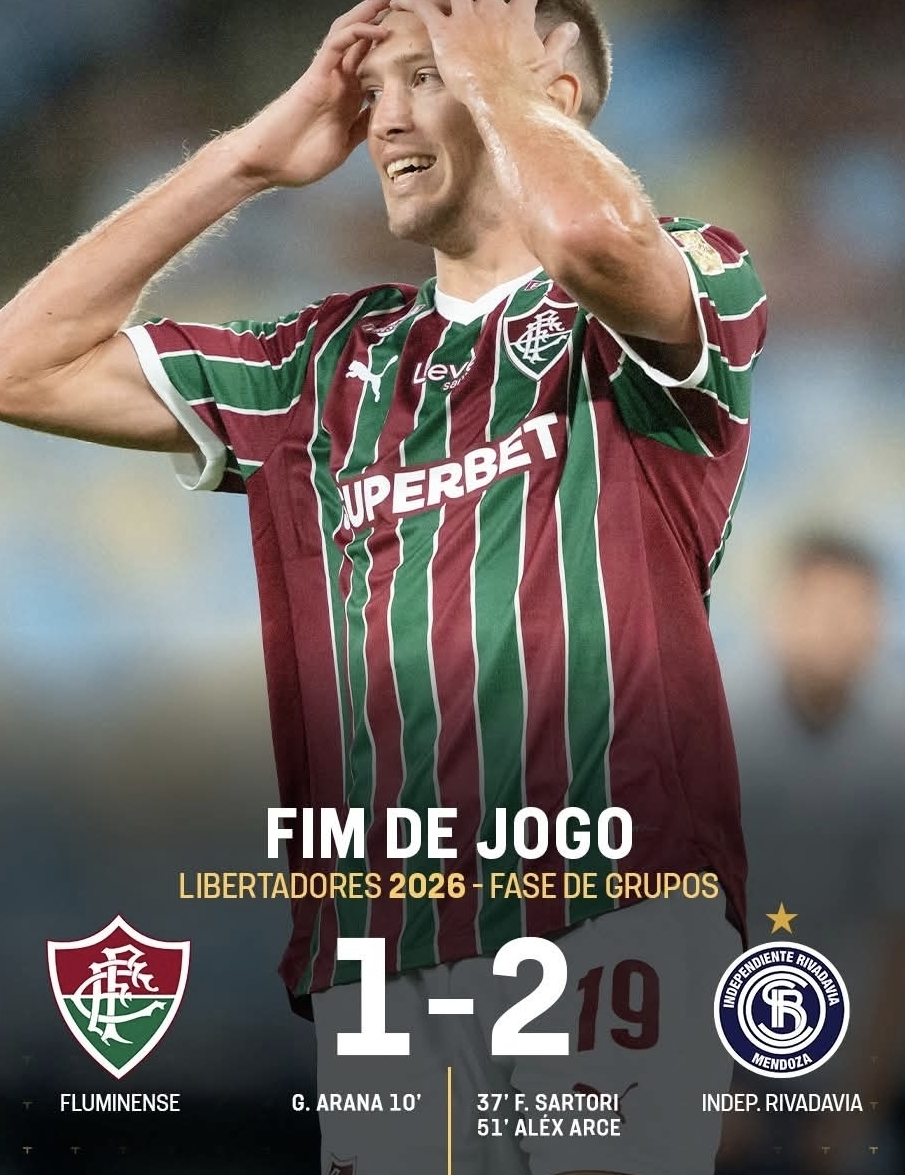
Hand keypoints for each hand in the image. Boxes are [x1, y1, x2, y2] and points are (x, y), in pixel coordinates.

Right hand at [225, 0, 389, 188]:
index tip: (415, 39)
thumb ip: (361, 127)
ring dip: (370, 14)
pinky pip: (336, 45)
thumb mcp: (344, 144)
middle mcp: (339, 80)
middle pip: (362, 40)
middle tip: (407, 5)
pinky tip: (377, 29)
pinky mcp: (315, 76)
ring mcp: (327, 76)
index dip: (391, 48)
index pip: (372, 62)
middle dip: (382, 20)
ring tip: (390, 0)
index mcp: (348, 96)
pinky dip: (356, 33)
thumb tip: (381, 118)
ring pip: (349, 33)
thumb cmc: (299, 156)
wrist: (269, 162)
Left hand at [387, 0, 579, 104]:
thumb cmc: (525, 90)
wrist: (504, 101)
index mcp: (515, 18)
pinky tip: (396, 1)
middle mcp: (491, 10)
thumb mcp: (548, 64)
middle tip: (467, 2)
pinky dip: (407, 1)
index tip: (514, 2)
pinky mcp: (445, 31)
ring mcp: (467, 18)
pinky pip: (422, 6)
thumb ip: (559, 43)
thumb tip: (572, 29)